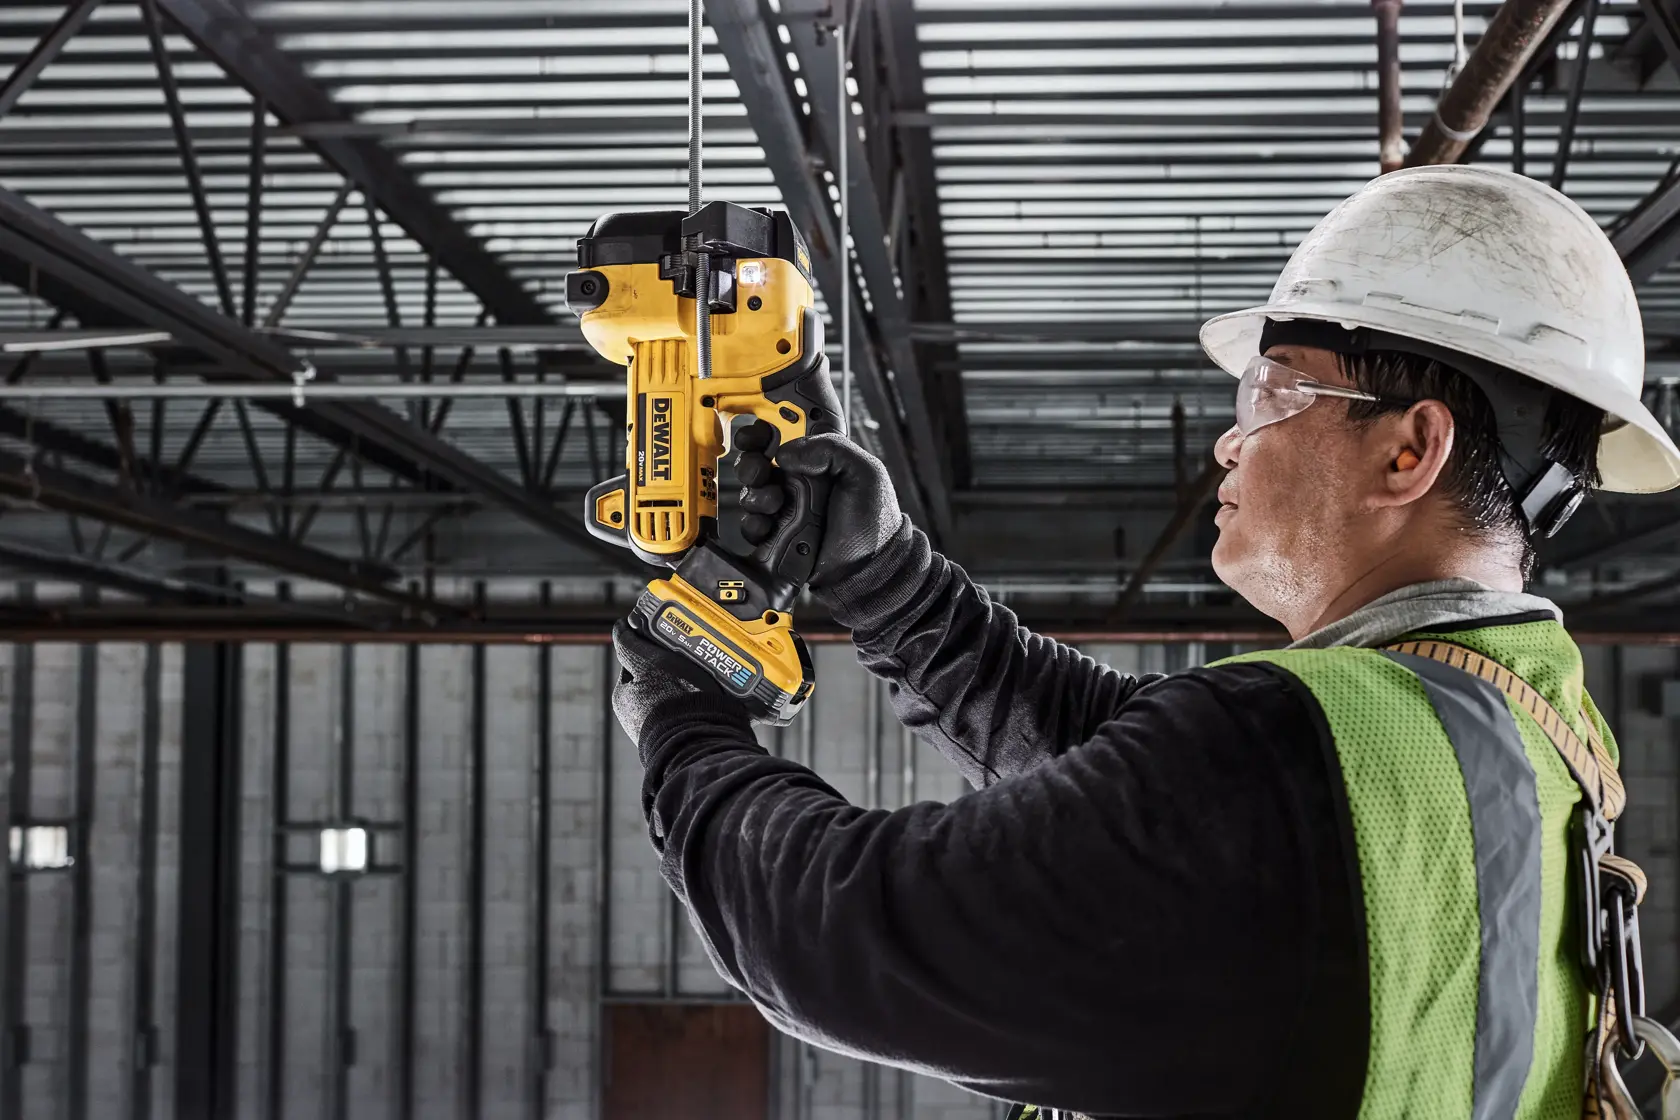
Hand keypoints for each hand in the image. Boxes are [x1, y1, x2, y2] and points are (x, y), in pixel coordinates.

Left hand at [612, 614, 743, 743]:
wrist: (700, 742)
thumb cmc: (670, 703)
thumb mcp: (647, 662)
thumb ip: (630, 643)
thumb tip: (621, 627)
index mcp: (624, 697)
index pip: (635, 661)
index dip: (652, 648)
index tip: (669, 641)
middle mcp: (638, 715)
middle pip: (657, 677)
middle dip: (674, 666)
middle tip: (692, 657)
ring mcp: (661, 728)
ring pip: (677, 693)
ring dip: (690, 683)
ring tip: (707, 677)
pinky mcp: (684, 736)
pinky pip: (693, 709)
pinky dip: (701, 700)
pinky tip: (714, 696)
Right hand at [734, 420, 904, 588]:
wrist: (867, 571)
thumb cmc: (874, 524)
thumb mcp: (864, 473)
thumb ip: (830, 448)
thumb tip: (786, 452)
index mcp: (819, 461)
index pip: (784, 435)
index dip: (763, 431)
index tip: (756, 434)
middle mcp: (799, 482)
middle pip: (758, 463)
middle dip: (751, 465)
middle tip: (760, 473)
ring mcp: (786, 509)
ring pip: (750, 493)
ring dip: (754, 496)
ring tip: (774, 503)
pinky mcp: (777, 534)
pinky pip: (750, 525)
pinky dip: (753, 524)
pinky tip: (768, 525)